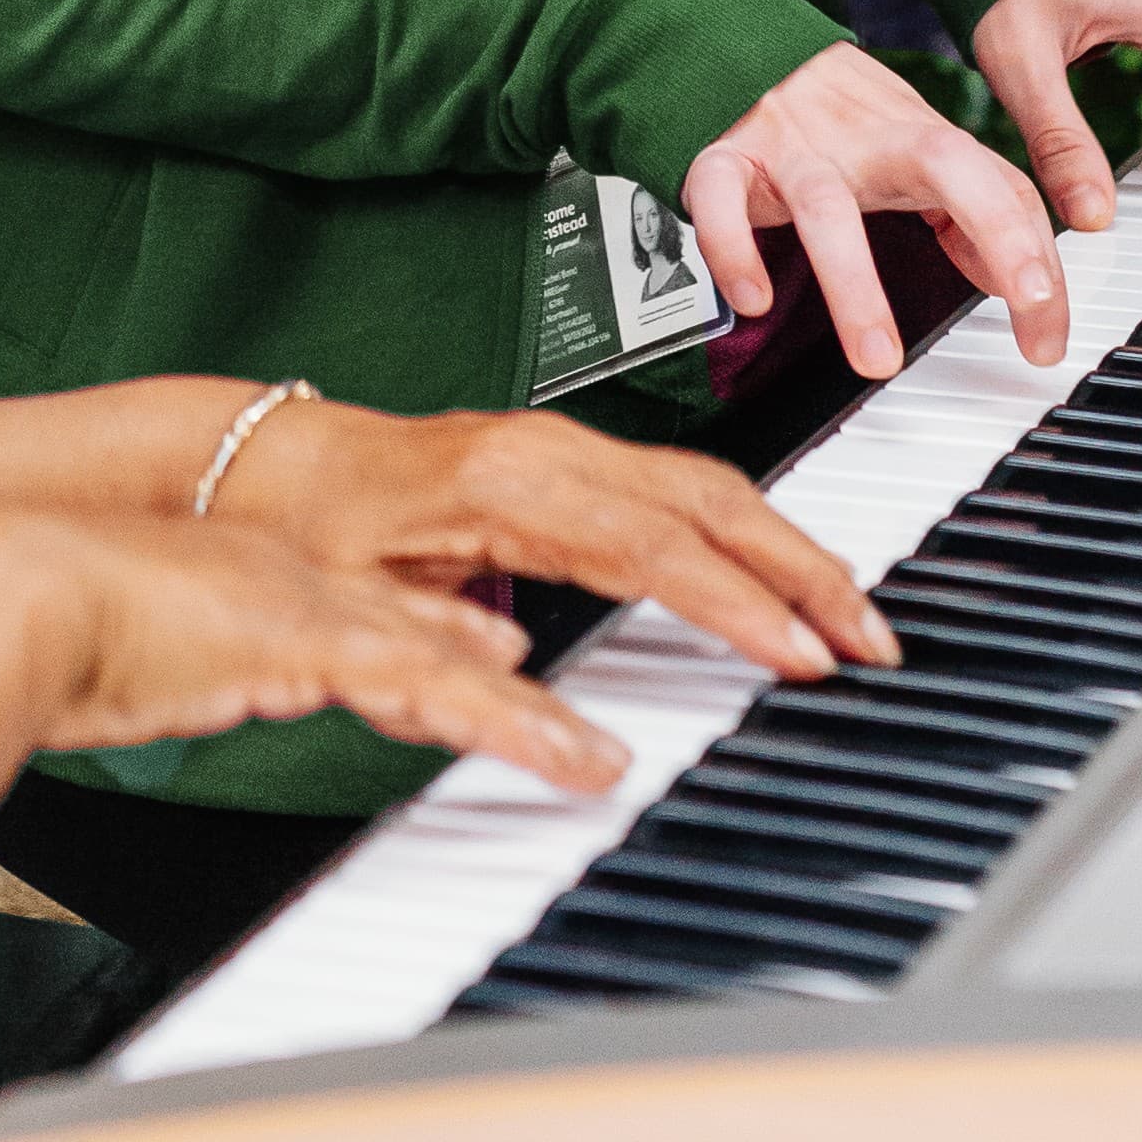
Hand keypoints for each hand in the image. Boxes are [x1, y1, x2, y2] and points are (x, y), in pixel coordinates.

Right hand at [7, 507, 628, 795]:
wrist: (0, 590)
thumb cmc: (31, 628)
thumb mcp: (118, 657)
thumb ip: (160, 677)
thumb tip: (166, 699)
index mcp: (246, 583)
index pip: (367, 613)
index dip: (438, 636)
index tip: (493, 652)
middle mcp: (292, 585)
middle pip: (426, 628)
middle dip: (503, 666)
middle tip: (568, 702)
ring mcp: (308, 610)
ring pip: (453, 664)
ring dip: (536, 716)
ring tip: (601, 756)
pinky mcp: (313, 646)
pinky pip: (439, 695)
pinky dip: (516, 730)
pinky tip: (571, 761)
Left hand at [210, 396, 892, 683]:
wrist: (269, 459)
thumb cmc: (309, 527)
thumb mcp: (358, 599)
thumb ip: (440, 648)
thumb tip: (530, 695)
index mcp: (506, 483)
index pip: (652, 547)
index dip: (733, 604)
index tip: (799, 652)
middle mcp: (549, 453)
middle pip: (708, 501)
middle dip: (800, 568)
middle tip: (871, 639)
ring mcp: (564, 447)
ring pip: (707, 487)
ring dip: (788, 548)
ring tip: (854, 616)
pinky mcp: (569, 459)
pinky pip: (679, 488)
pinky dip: (746, 531)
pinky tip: (783, 576)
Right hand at [684, 43, 1071, 381]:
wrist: (740, 40)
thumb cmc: (840, 115)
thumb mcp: (915, 148)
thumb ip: (971, 207)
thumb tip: (1016, 280)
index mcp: (919, 136)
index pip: (999, 184)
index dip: (1034, 252)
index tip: (1047, 331)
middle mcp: (865, 136)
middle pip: (944, 163)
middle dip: (997, 228)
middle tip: (1030, 301)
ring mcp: (794, 145)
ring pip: (826, 205)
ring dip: (853, 284)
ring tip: (876, 359)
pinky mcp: (725, 156)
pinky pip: (721, 197)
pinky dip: (732, 247)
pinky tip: (753, 298)